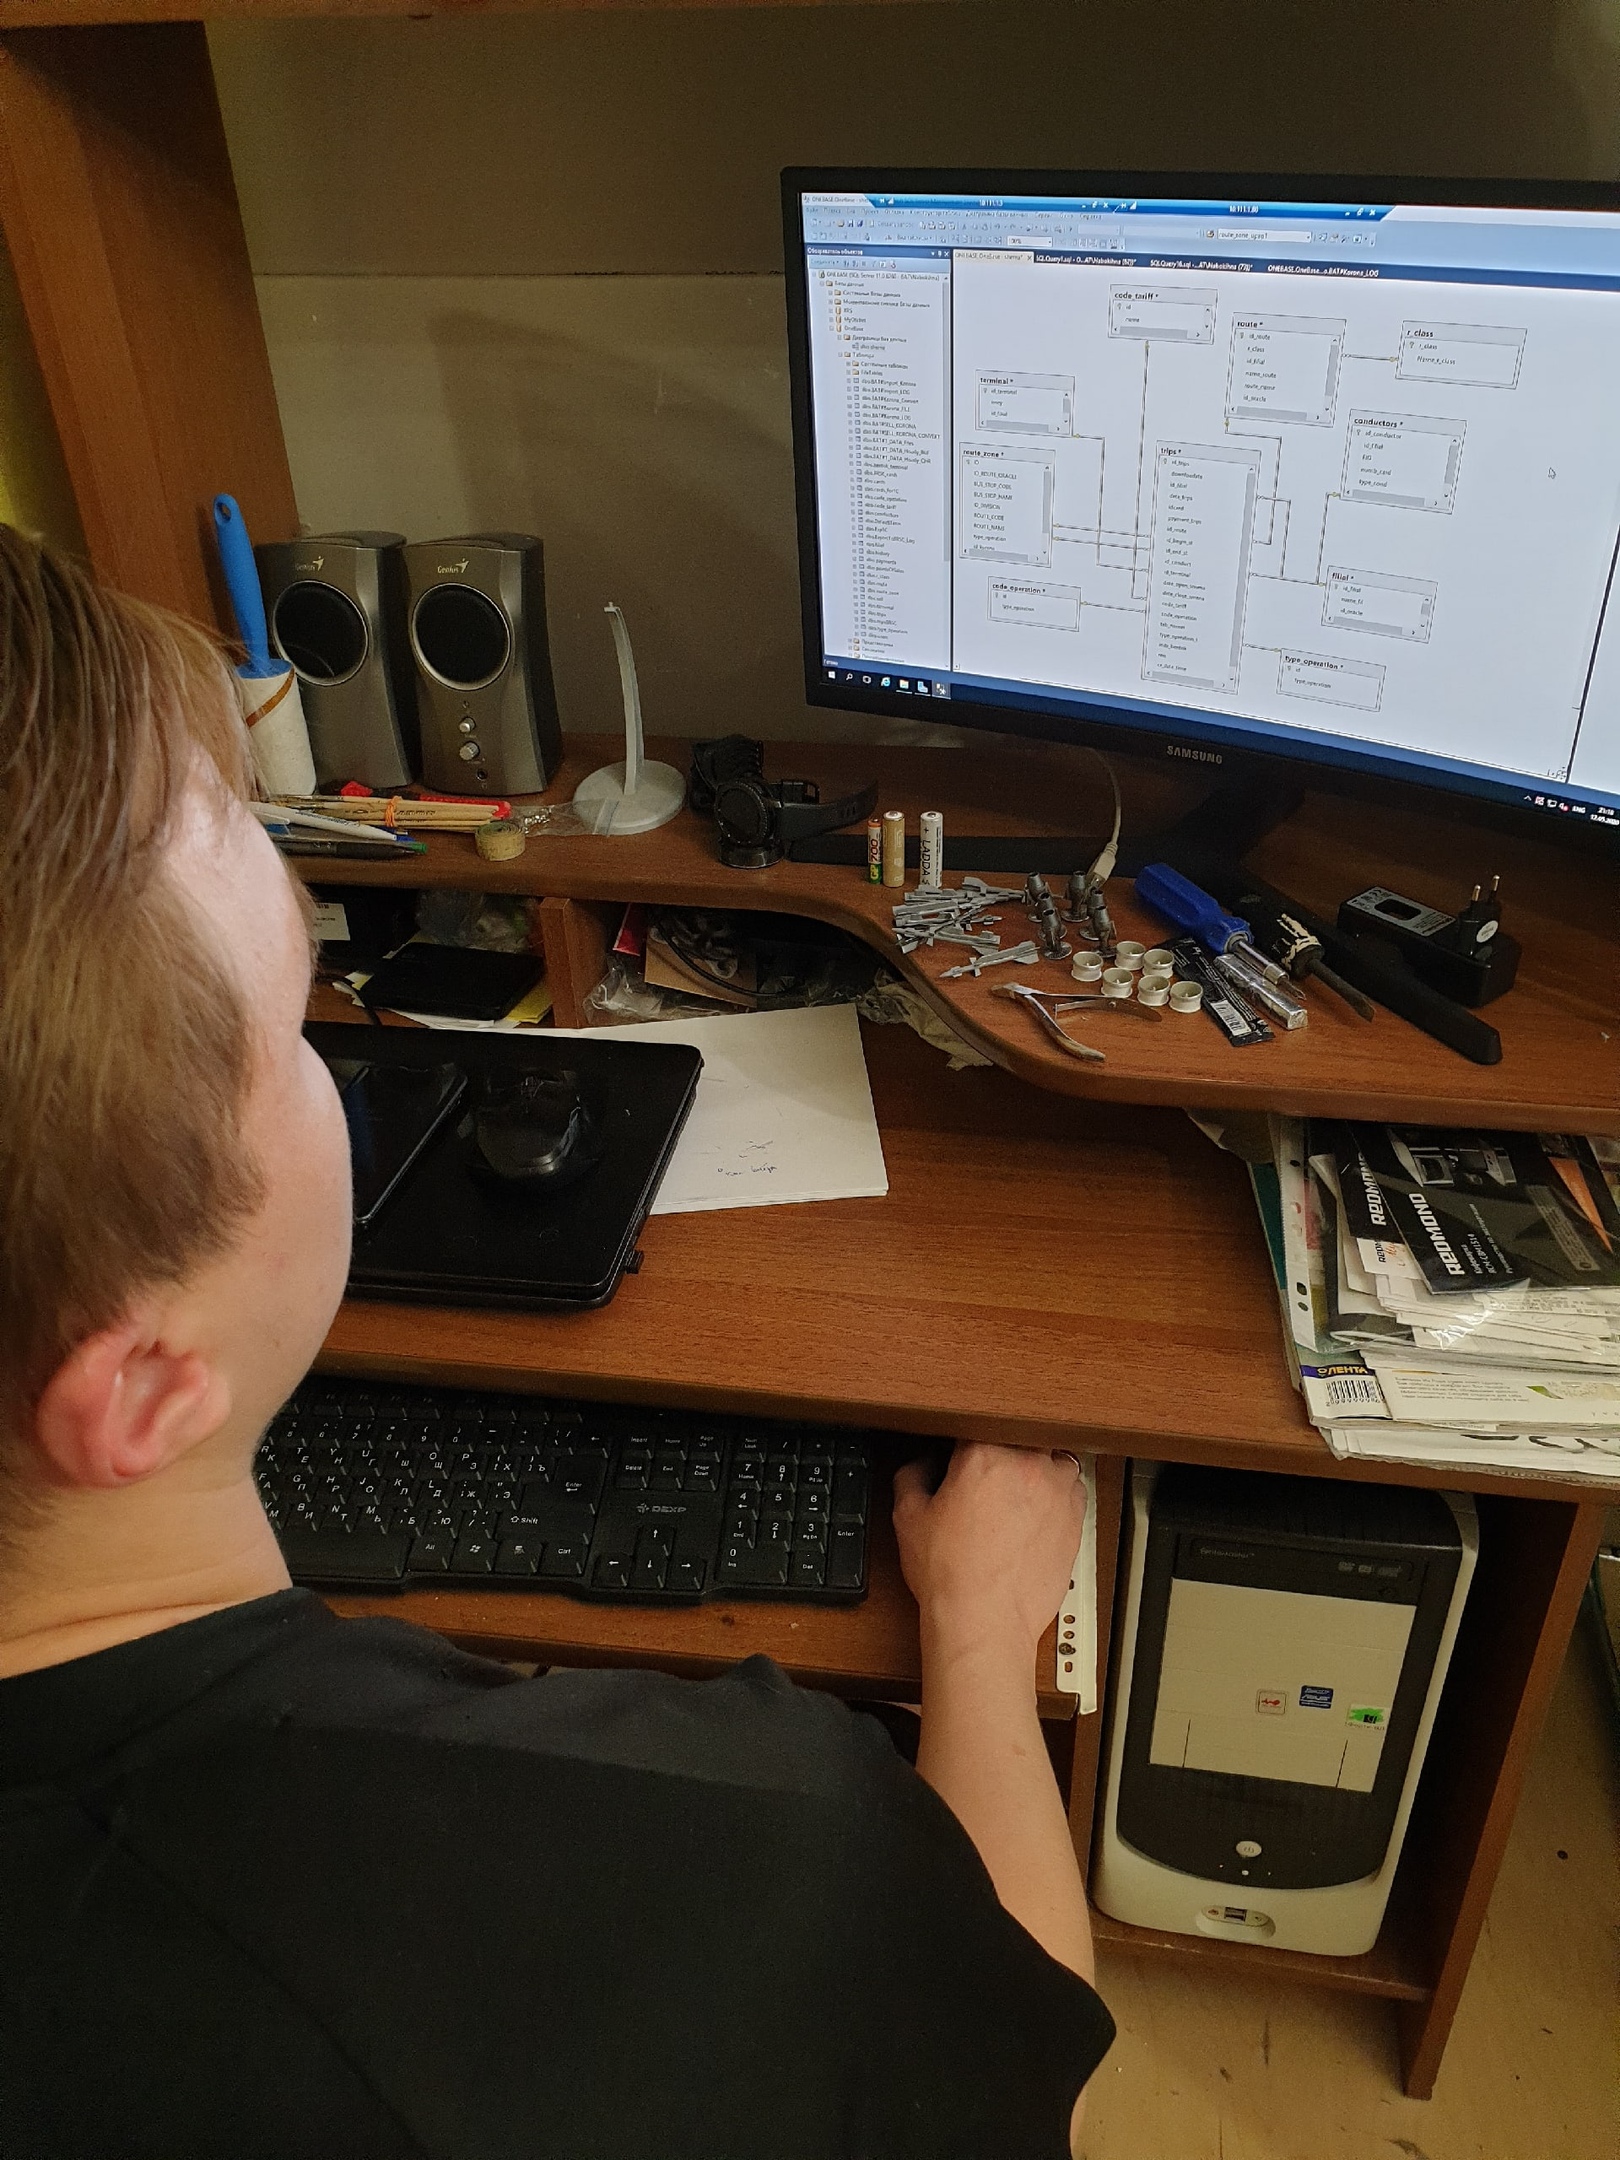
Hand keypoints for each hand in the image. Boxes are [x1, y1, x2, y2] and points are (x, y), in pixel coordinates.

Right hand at [893, 1441, 1084, 1661]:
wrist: (985, 1620)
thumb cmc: (951, 1575)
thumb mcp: (909, 1518)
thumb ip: (912, 1476)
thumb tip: (922, 1465)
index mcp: (983, 1454)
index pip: (974, 1426)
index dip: (964, 1444)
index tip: (959, 1462)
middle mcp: (1026, 1464)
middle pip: (1017, 1438)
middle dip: (1002, 1455)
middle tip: (986, 1485)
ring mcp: (1056, 1490)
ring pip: (1051, 1459)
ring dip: (1036, 1471)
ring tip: (1015, 1497)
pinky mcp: (1075, 1518)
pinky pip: (1072, 1490)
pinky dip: (1057, 1496)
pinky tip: (1037, 1515)